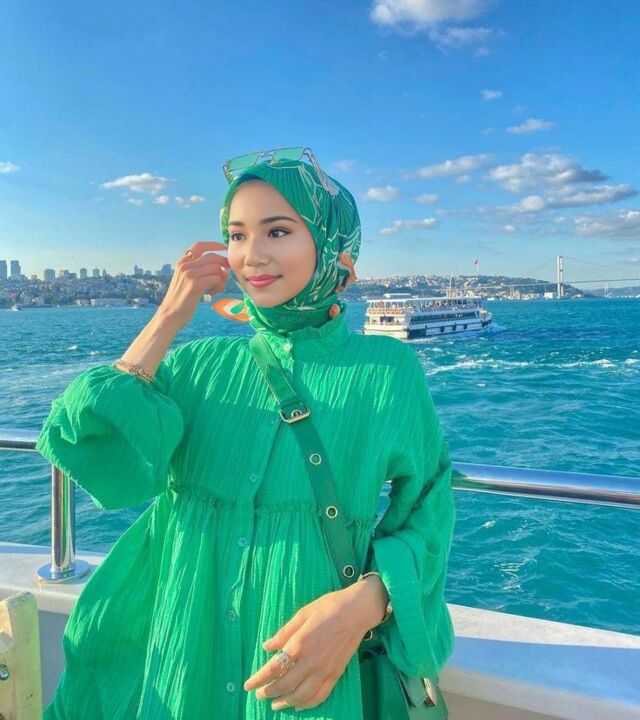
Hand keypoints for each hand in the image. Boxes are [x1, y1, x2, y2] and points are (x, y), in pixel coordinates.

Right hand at [157, 241, 230, 329]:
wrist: (170, 316)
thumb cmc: (182, 301)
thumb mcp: (186, 280)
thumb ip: (198, 271)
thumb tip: (222, 267)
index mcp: (181, 262)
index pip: (200, 245)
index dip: (214, 245)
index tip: (224, 248)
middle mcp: (184, 265)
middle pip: (213, 257)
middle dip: (223, 266)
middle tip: (225, 277)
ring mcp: (189, 274)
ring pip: (217, 269)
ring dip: (221, 280)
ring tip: (216, 290)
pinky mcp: (194, 284)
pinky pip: (216, 278)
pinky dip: (219, 286)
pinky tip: (212, 294)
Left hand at [243, 581, 384, 711]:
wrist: (357, 611)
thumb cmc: (328, 607)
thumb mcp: (303, 613)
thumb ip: (284, 632)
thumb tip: (267, 646)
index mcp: (299, 644)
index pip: (273, 668)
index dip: (259, 679)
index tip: (248, 685)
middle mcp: (310, 661)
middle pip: (285, 685)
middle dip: (269, 692)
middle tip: (259, 695)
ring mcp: (324, 670)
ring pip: (301, 695)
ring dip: (285, 702)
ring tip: (275, 704)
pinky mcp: (336, 674)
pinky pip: (320, 695)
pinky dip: (307, 704)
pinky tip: (299, 705)